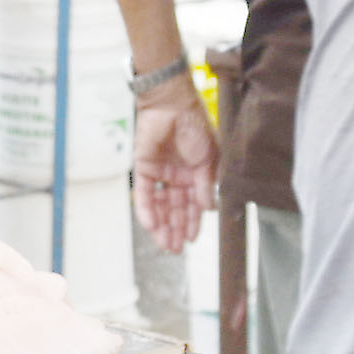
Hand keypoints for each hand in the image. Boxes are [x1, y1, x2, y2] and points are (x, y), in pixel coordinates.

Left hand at [133, 81, 218, 254]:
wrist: (171, 104)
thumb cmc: (194, 125)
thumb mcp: (209, 158)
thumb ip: (206, 184)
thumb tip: (209, 209)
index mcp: (196, 174)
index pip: (194, 204)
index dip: (193, 222)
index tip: (193, 239)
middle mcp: (178, 176)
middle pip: (176, 209)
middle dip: (176, 230)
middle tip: (175, 250)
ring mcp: (161, 173)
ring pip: (160, 206)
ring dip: (162, 225)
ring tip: (165, 244)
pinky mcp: (144, 168)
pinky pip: (144, 194)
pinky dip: (146, 210)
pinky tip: (152, 226)